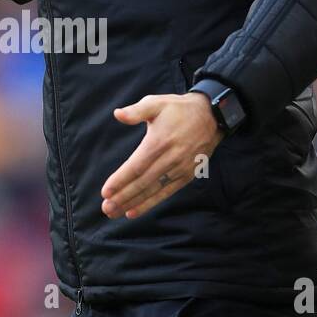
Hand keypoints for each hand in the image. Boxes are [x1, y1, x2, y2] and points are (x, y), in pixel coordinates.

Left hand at [101, 90, 221, 219]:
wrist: (211, 117)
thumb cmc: (178, 109)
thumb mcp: (157, 103)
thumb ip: (136, 111)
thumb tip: (117, 114)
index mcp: (160, 141)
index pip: (136, 166)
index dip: (121, 180)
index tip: (106, 191)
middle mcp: (170, 158)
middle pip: (143, 182)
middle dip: (123, 196)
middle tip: (106, 208)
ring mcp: (180, 169)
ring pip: (153, 190)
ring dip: (133, 203)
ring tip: (114, 212)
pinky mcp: (187, 175)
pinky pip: (166, 192)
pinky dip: (150, 203)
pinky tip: (134, 211)